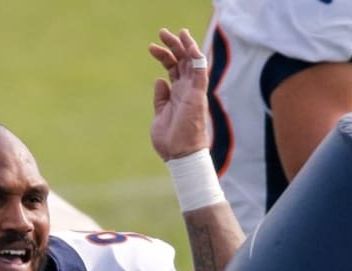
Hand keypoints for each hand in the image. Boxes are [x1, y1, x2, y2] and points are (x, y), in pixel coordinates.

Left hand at [149, 28, 210, 161]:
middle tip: (161, 33)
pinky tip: (188, 43)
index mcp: (178, 94)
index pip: (173, 68)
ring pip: (192, 61)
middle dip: (173, 45)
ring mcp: (193, 91)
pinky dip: (195, 55)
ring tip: (173, 33)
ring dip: (184, 45)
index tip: (152, 48)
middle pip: (182, 61)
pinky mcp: (197, 94)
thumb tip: (159, 80)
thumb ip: (160, 98)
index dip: (164, 56)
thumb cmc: (170, 141)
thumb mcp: (160, 115)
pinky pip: (199, 70)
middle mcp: (187, 90)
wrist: (179, 155)